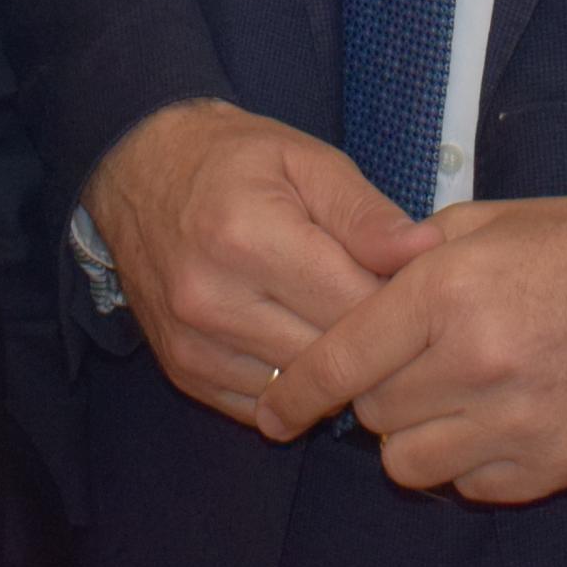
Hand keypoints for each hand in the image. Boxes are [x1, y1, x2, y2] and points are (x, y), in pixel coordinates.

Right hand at [83, 100, 424, 428]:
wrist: (138, 172)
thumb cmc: (233, 159)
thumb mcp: (306, 160)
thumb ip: (366, 213)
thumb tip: (427, 253)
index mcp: (248, 238)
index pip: (352, 305)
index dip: (400, 302)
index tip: (419, 289)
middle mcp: (213, 301)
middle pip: (328, 357)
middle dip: (372, 341)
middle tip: (392, 312)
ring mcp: (192, 345)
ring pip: (298, 392)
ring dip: (333, 371)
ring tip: (345, 325)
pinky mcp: (183, 372)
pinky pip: (262, 407)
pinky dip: (293, 387)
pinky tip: (302, 344)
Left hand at [256, 186, 566, 502]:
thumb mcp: (488, 222)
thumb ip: (413, 261)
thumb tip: (356, 291)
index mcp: (452, 293)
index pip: (343, 359)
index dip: (297, 389)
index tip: (274, 408)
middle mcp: (479, 362)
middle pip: (373, 413)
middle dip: (374, 393)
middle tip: (405, 365)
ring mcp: (520, 422)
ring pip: (412, 463)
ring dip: (415, 434)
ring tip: (447, 395)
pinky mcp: (555, 465)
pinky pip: (471, 484)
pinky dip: (468, 459)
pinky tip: (496, 415)